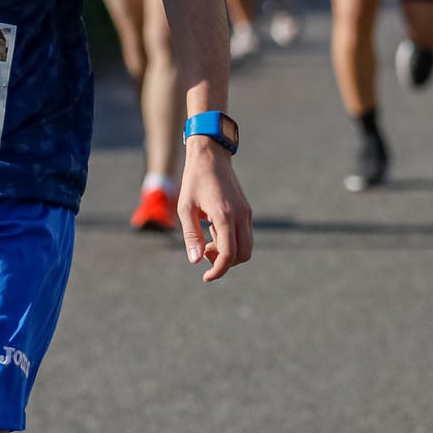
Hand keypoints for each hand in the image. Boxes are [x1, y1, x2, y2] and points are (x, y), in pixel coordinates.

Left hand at [180, 140, 252, 281]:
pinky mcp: (246, 210)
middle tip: (204, 253)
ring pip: (247, 247)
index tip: (206, 277)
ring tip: (207, 241)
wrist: (210, 155)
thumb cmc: (194, 180)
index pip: (228, 254)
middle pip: (243, 255)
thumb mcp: (185, 208)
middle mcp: (240, 215)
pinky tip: (213, 229)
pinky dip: (231, 241)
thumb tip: (196, 261)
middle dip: (224, 263)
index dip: (218, 270)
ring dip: (229, 253)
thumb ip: (191, 236)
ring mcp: (246, 213)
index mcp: (225, 215)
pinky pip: (244, 235)